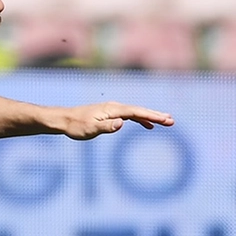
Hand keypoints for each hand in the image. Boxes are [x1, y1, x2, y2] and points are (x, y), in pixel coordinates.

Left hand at [56, 102, 173, 139]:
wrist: (63, 120)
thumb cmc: (76, 126)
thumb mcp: (91, 129)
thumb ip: (107, 126)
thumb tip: (122, 123)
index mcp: (112, 109)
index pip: (136, 112)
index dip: (152, 116)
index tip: (166, 120)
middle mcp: (113, 106)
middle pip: (139, 110)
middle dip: (155, 115)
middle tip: (172, 120)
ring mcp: (112, 109)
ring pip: (135, 112)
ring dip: (150, 116)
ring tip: (165, 122)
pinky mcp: (109, 113)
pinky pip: (129, 115)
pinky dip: (140, 119)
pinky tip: (147, 125)